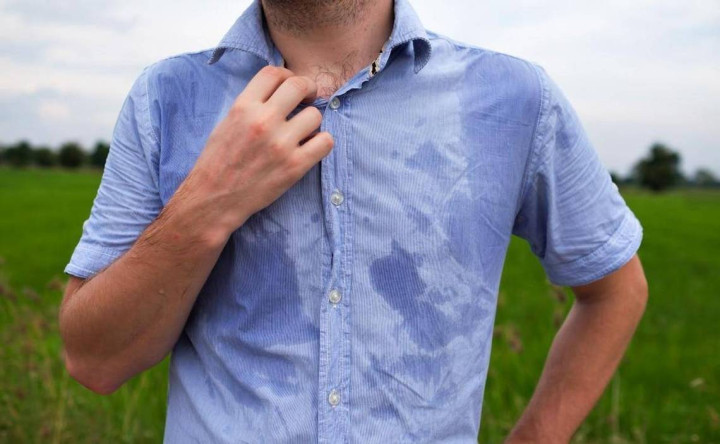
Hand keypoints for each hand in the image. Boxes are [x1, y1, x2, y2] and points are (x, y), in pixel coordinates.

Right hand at [174, 65, 333, 237]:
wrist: (213, 199)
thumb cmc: (218, 161)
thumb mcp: (228, 122)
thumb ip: (252, 104)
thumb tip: (280, 89)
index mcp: (243, 106)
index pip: (274, 73)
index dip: (287, 75)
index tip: (289, 86)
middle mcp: (263, 120)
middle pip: (300, 85)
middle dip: (308, 89)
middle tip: (308, 100)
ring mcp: (281, 143)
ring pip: (315, 115)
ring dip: (312, 122)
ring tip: (302, 132)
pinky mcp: (295, 166)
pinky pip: (326, 142)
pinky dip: (321, 143)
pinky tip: (310, 147)